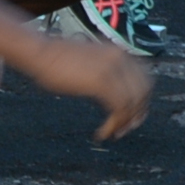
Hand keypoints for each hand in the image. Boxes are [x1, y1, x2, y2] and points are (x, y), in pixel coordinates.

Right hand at [33, 31, 154, 139]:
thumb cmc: (56, 58)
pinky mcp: (101, 82)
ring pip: (132, 102)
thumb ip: (105, 72)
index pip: (144, 78)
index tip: (135, 116)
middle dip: (137, 113)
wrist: (40, 52)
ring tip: (113, 133)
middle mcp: (119, 58)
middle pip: (143, 91)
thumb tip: (112, 92)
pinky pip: (118, 108)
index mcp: (118, 52)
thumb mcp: (89, 62)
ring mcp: (112, 69)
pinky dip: (113, 124)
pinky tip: (102, 132)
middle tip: (126, 128)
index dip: (142, 100)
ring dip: (124, 122)